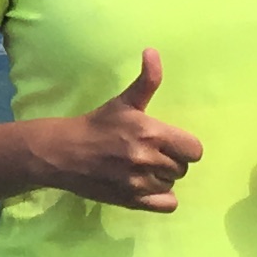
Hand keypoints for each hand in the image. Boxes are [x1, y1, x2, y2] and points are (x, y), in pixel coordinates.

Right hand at [43, 50, 204, 210]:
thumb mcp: (123, 101)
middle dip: (170, 161)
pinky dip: (161, 198)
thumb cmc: (96, 125)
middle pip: (182, 169)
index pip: (194, 150)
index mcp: (151, 132)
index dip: (184, 147)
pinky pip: (166, 205)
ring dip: (161, 179)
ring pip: (171, 185)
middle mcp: (147, 158)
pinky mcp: (130, 200)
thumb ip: (147, 80)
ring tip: (142, 169)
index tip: (169, 143)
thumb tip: (152, 51)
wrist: (62, 152)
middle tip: (151, 155)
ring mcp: (138, 182)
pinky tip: (146, 188)